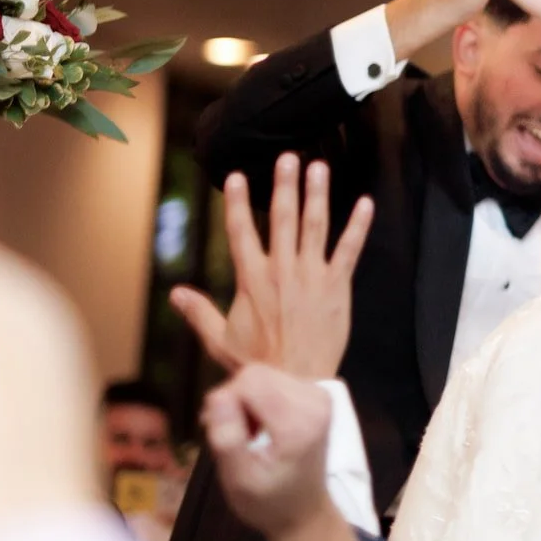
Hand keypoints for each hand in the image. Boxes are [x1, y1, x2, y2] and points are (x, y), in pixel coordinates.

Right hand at [171, 153, 372, 379]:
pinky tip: (366, 203)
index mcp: (251, 281)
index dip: (238, 203)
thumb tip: (174, 294)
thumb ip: (200, 313)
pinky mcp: (337, 286)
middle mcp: (281, 272)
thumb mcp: (220, 340)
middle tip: (288, 156)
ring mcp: (311, 277)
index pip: (241, 233)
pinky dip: (358, 226)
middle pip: (282, 219)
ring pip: (315, 227)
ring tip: (320, 165)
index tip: (238, 176)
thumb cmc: (258, 364)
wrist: (297, 383)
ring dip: (318, 194)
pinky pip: (349, 250)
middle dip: (284, 186)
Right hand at [202, 363, 355, 540]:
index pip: (250, 381)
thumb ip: (227, 437)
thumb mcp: (239, 480)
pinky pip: (274, 381)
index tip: (219, 433)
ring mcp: (320, 394)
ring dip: (246, 401)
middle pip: (256, 374)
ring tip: (247, 435)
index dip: (225, 402)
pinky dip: (259, 400)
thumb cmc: (268, 503)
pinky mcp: (317, 393)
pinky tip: (260, 427)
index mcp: (300, 421)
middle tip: (232, 436)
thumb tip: (216, 395)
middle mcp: (316, 399)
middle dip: (235, 401)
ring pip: (263, 375)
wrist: (304, 512)